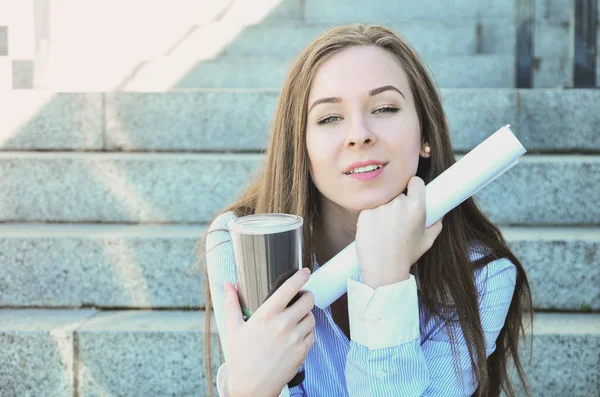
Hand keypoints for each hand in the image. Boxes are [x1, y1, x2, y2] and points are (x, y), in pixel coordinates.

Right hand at [224, 268, 315, 396]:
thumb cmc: (241, 357)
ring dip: (307, 315)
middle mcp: (283, 324)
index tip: (305, 271)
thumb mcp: (233, 329)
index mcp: (266, 315)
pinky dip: (307, 332)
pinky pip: (312, 334)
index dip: (300, 276)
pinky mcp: (302, 351)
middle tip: (302, 297)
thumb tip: (227, 285)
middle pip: (308, 300)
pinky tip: (296, 335)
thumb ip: (232, 303)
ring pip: (312, 317)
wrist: (252, 386)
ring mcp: (295, 338)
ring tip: (297, 319)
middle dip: (307, 295)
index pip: (289, 288)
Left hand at [355, 176, 443, 288]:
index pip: (415, 181)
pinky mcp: (364, 212)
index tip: (412, 191)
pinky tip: (374, 231)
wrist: (383, 268)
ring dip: (384, 209)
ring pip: (383, 201)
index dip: (414, 186)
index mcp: (416, 206)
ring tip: (385, 228)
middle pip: (398, 193)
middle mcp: (397, 203)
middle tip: (397, 219)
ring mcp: (379, 207)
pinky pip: (370, 209)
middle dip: (399, 203)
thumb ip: (436, 223)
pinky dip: (372, 217)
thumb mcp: (428, 240)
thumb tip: (439, 213)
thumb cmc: (406, 255)